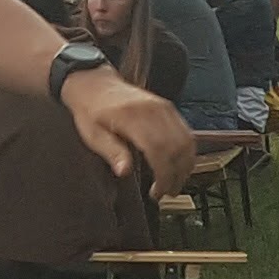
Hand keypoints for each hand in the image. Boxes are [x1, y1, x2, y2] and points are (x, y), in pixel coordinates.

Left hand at [66, 70, 195, 187]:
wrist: (95, 84)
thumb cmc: (91, 111)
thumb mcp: (93, 135)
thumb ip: (112, 152)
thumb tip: (124, 172)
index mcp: (133, 116)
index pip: (158, 149)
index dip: (163, 175)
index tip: (157, 193)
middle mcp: (154, 110)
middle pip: (178, 147)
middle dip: (176, 175)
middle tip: (166, 193)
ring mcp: (164, 107)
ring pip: (187, 141)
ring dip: (185, 166)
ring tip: (173, 184)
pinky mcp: (168, 108)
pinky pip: (186, 133)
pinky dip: (186, 153)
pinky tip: (177, 166)